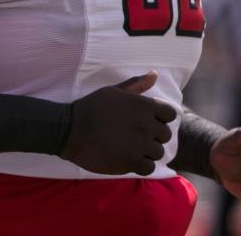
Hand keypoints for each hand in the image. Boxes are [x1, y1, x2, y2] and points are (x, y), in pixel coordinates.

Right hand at [59, 71, 175, 175]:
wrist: (70, 129)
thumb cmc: (91, 108)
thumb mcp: (113, 92)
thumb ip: (136, 84)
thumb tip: (155, 74)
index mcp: (144, 105)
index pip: (170, 114)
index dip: (159, 118)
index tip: (144, 121)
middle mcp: (146, 124)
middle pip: (165, 135)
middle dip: (151, 136)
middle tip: (131, 135)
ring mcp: (140, 144)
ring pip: (158, 152)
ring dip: (145, 152)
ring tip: (127, 147)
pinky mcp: (132, 162)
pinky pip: (149, 167)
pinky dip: (139, 165)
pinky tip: (125, 158)